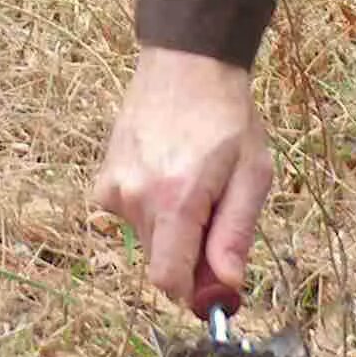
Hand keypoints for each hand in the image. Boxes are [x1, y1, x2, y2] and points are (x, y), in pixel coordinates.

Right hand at [91, 47, 270, 313]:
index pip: (168, 280)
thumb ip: (235, 233)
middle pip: (161, 262)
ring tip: (194, 182)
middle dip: (190, 254)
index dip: (194, 292)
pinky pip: (132, 218)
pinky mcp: (103, 182)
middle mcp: (135, 198)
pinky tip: (168, 172)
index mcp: (174, 199)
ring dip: (173, 228)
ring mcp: (113, 188)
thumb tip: (227, 286)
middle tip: (217, 212)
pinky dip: (153, 209)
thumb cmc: (227, 116)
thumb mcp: (252, 173)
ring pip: (148, 239)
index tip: (217, 283)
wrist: (186, 63)